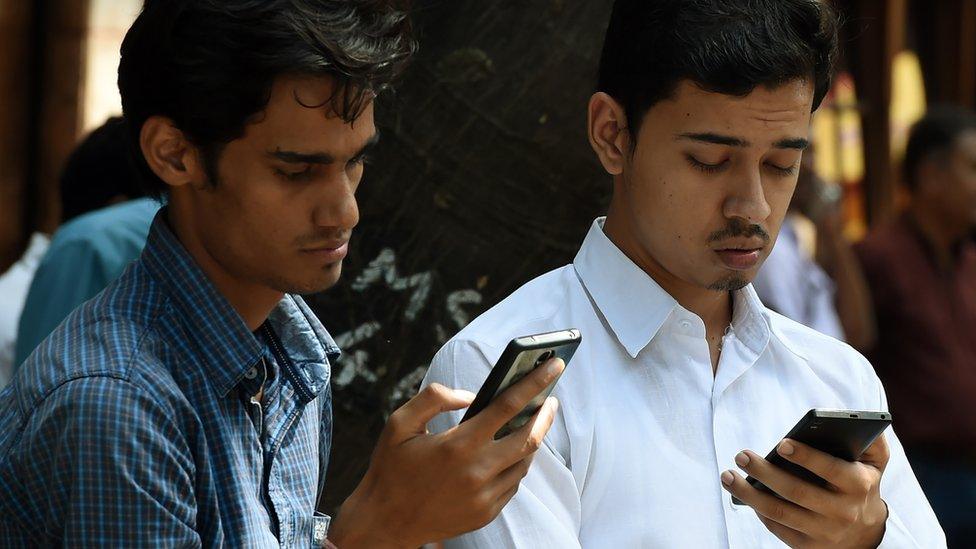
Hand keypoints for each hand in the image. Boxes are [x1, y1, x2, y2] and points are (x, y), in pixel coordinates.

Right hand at [328, 358, 564, 547]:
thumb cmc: (391, 468)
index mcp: (457, 445)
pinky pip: (512, 484)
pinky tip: (509, 452)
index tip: (553, 366)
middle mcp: (476, 472)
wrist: (385, 522)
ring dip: (532, 440)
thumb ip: (434, 398)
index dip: (534, 383)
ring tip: (530, 423)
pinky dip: (516, 464)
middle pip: (530, 438)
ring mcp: (484, 497)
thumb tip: (470, 394)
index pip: (507, 406)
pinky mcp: (486, 513)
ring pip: (524, 463)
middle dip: (546, 413)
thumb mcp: (399, 423)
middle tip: (551, 398)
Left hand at [721, 434, 889, 547]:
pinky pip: (777, 528)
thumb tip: (846, 415)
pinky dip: (758, 510)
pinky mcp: (808, 547)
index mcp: (859, 485)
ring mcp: (824, 532)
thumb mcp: (874, 463)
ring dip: (748, 494)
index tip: (781, 443)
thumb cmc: (861, 485)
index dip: (807, 457)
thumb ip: (870, 439)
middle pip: (797, 492)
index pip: (831, 470)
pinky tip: (743, 493)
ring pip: (779, 512)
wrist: (866, 534)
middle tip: (741, 455)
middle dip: (764, 472)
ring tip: (727, 476)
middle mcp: (843, 512)